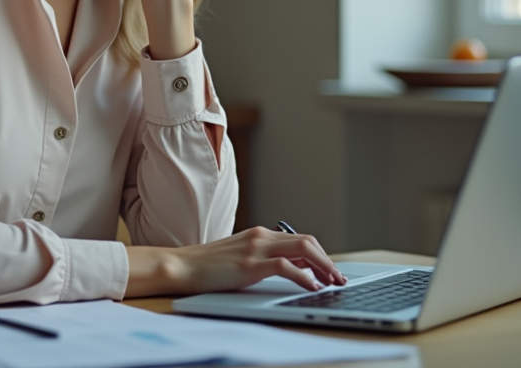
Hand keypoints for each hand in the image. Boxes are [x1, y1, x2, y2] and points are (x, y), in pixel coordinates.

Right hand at [125, 227, 346, 296]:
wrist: (182, 266)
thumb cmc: (207, 266)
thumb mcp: (240, 257)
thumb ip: (263, 259)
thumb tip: (292, 269)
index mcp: (260, 234)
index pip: (300, 239)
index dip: (320, 255)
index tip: (330, 271)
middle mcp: (261, 236)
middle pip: (307, 241)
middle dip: (327, 260)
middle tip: (338, 278)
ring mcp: (255, 248)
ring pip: (302, 249)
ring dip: (323, 266)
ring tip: (333, 282)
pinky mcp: (249, 265)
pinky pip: (286, 267)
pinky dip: (304, 276)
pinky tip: (313, 286)